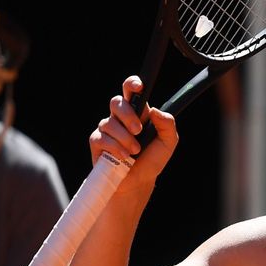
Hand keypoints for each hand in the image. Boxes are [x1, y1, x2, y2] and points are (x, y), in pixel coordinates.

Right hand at [89, 75, 178, 191]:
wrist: (139, 181)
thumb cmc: (153, 159)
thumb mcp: (168, 142)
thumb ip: (167, 124)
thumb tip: (156, 110)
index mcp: (139, 113)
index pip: (131, 92)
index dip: (132, 84)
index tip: (138, 86)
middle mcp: (120, 118)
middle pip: (116, 102)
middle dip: (128, 115)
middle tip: (138, 130)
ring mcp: (107, 129)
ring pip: (109, 123)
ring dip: (125, 138)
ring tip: (135, 151)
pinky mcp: (97, 142)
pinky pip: (102, 138)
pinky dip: (115, 148)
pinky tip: (124, 156)